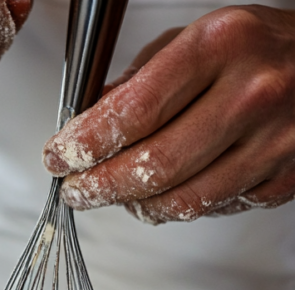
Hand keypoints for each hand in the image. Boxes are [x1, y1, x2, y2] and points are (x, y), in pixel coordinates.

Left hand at [42, 5, 294, 224]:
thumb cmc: (256, 48)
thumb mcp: (194, 40)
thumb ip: (138, 83)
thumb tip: (86, 129)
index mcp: (220, 46)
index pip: (133, 112)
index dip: (85, 144)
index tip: (58, 156)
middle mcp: (252, 93)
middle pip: (153, 167)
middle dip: (99, 186)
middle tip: (75, 189)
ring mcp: (275, 140)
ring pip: (183, 200)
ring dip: (134, 205)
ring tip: (112, 195)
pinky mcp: (287, 177)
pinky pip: (215, 208)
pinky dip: (179, 206)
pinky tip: (165, 193)